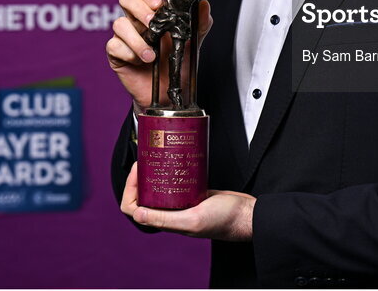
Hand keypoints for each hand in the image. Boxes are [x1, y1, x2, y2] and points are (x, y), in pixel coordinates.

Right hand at [106, 0, 211, 108]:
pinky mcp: (116, 54)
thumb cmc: (178, 65)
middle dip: (138, 8)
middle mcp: (137, 21)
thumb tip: (204, 5)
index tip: (159, 5)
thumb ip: (199, 25)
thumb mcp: (192, 44)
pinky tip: (140, 62)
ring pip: (119, 23)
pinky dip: (128, 53)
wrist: (169, 93)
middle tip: (152, 22)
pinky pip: (113, 45)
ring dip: (137, 39)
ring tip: (152, 55)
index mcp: (154, 14)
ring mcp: (125, 37)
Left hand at [121, 163, 254, 241]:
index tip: (138, 169)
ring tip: (156, 156)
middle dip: (140, 177)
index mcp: (167, 221)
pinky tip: (174, 159)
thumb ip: (166, 219)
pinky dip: (171, 171)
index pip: (135, 209)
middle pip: (144, 196)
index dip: (130, 190)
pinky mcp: (194, 193)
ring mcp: (182, 203)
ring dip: (154, 173)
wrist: (247, 214)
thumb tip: (137, 214)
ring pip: (159, 188)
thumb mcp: (193, 219)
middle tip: (146, 157)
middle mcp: (171, 213)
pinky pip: (175, 182)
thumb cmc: (224, 220)